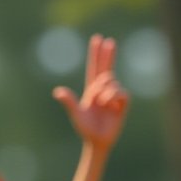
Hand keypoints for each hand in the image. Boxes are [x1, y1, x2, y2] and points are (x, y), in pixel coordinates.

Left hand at [53, 34, 128, 155]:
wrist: (98, 141)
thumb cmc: (85, 129)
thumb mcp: (76, 114)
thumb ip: (69, 102)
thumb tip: (57, 92)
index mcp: (91, 90)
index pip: (94, 68)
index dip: (96, 54)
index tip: (98, 39)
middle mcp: (103, 90)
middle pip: (106, 68)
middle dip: (108, 55)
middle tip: (110, 41)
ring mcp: (113, 96)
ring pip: (112, 82)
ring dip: (106, 92)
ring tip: (102, 104)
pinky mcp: (123, 103)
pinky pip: (122, 92)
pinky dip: (114, 97)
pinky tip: (111, 104)